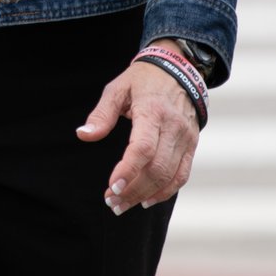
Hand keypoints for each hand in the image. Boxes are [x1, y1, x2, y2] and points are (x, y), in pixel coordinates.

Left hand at [74, 56, 200, 213]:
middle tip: (111, 202)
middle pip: (156, 168)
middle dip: (133, 190)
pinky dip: (166, 192)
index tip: (111, 188)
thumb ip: (101, 114)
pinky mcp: (192, 145)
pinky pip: (182, 175)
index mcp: (152, 112)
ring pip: (169, 176)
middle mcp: (173, 127)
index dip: (128, 171)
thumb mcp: (117, 89)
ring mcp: (185, 138)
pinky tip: (147, 200)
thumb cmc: (142, 80)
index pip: (143, 148)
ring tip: (123, 205)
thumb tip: (83, 135)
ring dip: (146, 195)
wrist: (179, 70)